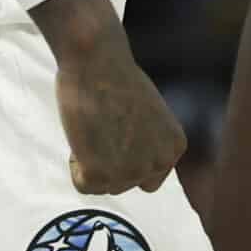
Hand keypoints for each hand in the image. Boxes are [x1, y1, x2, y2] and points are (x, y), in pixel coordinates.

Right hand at [36, 0, 184, 193]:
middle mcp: (158, 164)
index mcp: (175, 147)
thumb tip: (130, 157)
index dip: (127, 159)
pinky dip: (75, 167)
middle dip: (109, 164)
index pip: (149, 176)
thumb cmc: (118, 78)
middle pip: (126, 184)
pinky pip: (83, 186)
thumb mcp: (151, 116)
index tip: (116, 138)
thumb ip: (147, 141)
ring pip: (104, 187)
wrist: (98, 63)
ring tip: (92, 131)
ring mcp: (130, 172)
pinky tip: (81, 139)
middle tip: (100, 132)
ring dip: (92, 164)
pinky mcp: (100, 174)